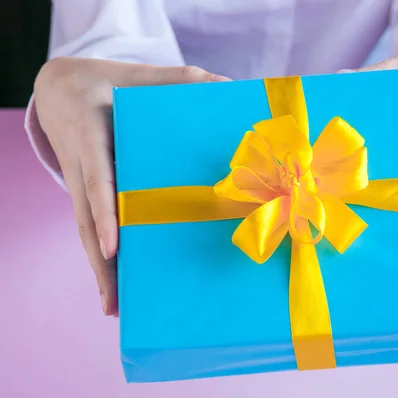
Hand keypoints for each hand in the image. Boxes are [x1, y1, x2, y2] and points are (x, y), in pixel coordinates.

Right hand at [34, 57, 230, 314]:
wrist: (62, 89)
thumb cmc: (110, 84)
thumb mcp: (141, 77)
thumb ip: (182, 80)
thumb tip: (229, 85)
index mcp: (90, 136)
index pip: (97, 177)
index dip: (103, 211)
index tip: (111, 246)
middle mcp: (82, 167)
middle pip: (88, 218)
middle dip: (101, 260)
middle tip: (115, 301)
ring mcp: (80, 183)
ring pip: (86, 230)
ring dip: (100, 270)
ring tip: (115, 308)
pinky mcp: (85, 193)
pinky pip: (92, 227)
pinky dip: (101, 258)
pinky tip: (115, 287)